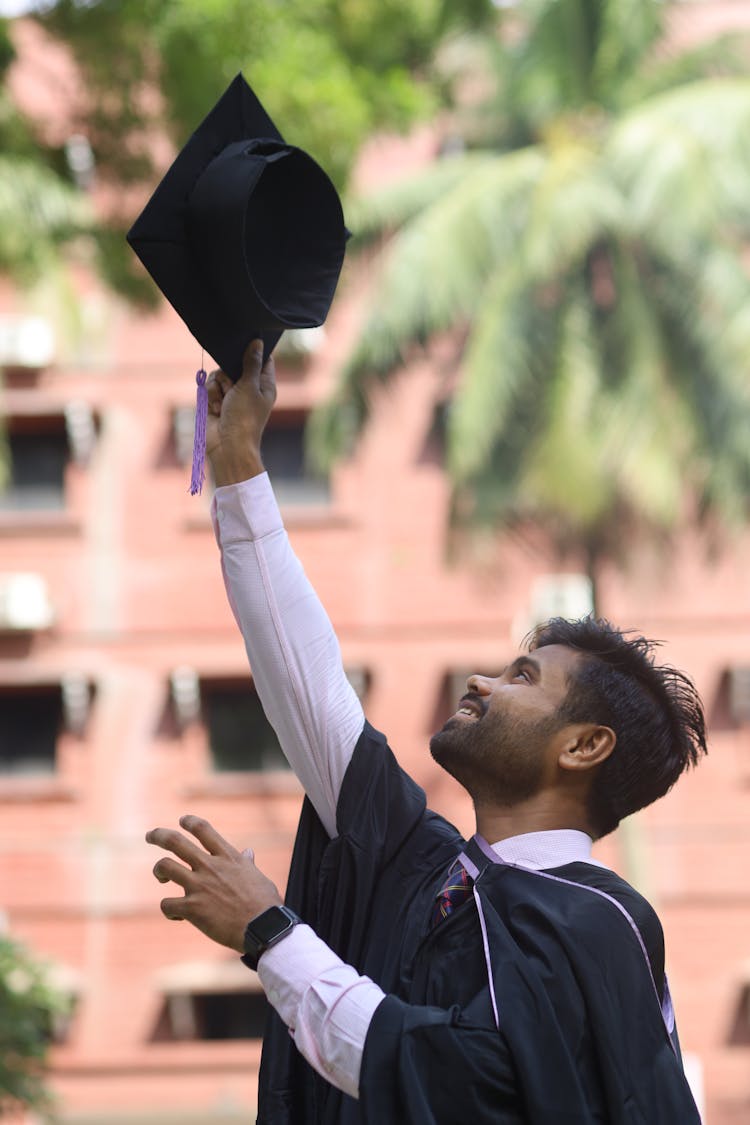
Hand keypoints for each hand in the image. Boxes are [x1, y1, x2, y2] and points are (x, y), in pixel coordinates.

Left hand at [145, 815, 282, 952]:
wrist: (263, 928)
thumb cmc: (265, 904)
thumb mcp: (257, 877)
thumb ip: (247, 864)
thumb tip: (248, 852)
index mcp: (228, 856)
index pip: (203, 829)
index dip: (189, 821)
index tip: (182, 820)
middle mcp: (210, 866)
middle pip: (175, 841)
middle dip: (158, 836)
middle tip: (150, 835)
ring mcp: (199, 886)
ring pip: (164, 866)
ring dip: (159, 870)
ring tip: (161, 877)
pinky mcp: (192, 908)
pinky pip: (167, 904)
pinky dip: (170, 910)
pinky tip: (178, 916)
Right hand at [206, 339, 276, 486]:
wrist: (226, 445)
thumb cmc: (244, 418)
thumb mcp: (249, 386)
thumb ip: (251, 363)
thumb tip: (258, 342)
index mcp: (263, 384)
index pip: (262, 359)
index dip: (254, 351)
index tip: (245, 345)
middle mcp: (248, 388)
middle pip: (233, 364)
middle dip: (227, 374)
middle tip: (232, 386)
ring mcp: (230, 395)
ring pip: (217, 375)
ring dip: (217, 388)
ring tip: (223, 404)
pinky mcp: (215, 401)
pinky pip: (208, 387)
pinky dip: (210, 397)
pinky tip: (215, 410)